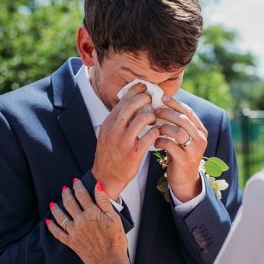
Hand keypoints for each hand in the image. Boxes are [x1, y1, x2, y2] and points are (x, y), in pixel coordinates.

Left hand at [47, 179, 128, 263]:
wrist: (110, 262)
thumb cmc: (116, 240)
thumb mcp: (115, 218)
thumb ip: (104, 201)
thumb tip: (98, 186)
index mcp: (92, 213)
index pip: (82, 195)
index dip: (78, 186)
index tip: (75, 181)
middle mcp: (80, 220)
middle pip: (70, 203)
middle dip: (66, 194)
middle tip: (64, 188)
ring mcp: (74, 232)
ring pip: (61, 216)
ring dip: (56, 208)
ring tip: (52, 203)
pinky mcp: (71, 243)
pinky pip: (58, 233)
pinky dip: (52, 227)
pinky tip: (48, 222)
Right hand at [92, 84, 160, 199]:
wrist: (106, 177)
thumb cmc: (110, 154)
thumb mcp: (108, 134)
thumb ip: (117, 120)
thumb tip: (131, 103)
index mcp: (108, 124)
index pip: (122, 102)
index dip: (134, 91)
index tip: (143, 86)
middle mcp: (114, 130)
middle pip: (131, 106)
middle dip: (144, 98)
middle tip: (152, 98)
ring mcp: (124, 142)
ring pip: (141, 119)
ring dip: (152, 115)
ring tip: (155, 118)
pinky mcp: (134, 153)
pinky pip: (150, 136)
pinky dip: (156, 131)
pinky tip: (157, 132)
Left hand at [154, 95, 207, 200]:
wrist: (185, 180)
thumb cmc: (180, 155)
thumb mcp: (182, 138)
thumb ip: (177, 124)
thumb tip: (162, 105)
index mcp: (201, 130)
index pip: (188, 112)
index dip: (175, 103)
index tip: (163, 97)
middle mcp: (201, 139)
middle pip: (183, 120)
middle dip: (167, 113)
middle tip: (154, 111)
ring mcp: (194, 150)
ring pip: (178, 131)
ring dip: (163, 127)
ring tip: (154, 127)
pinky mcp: (186, 160)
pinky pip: (171, 145)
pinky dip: (161, 141)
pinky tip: (155, 142)